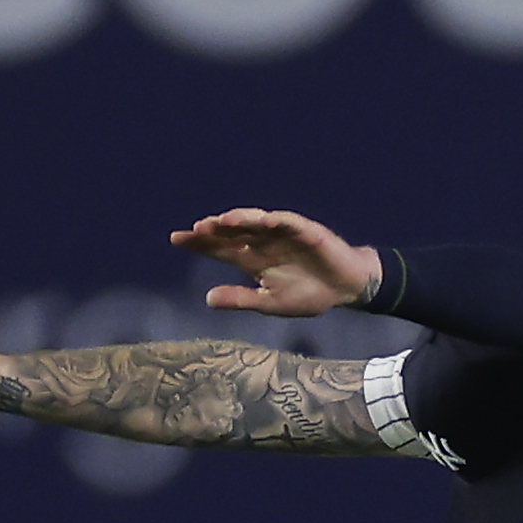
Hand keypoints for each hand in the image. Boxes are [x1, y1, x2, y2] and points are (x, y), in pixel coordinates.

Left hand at [172, 207, 379, 317]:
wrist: (346, 289)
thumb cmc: (311, 295)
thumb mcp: (271, 303)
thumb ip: (241, 299)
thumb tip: (207, 299)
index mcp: (253, 260)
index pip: (220, 248)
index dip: (199, 243)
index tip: (175, 239)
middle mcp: (262, 243)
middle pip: (231, 232)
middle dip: (213, 230)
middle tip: (193, 231)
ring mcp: (282, 234)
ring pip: (253, 223)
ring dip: (237, 221)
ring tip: (219, 223)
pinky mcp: (303, 229)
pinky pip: (284, 221)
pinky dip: (269, 219)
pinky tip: (255, 220)